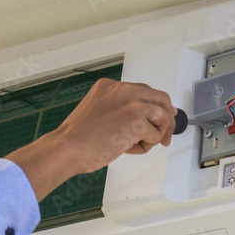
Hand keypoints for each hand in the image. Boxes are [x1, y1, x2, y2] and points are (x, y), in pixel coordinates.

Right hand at [56, 78, 176, 172]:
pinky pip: (156, 135)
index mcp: (111, 86)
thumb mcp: (99, 112)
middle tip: (165, 137)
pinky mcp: (137, 120)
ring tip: (135, 145)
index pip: (144, 91)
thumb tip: (148, 117)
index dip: (157, 106)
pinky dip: (146, 146)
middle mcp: (123, 90)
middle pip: (161, 99)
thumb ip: (121, 109)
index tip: (163, 117)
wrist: (67, 148)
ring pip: (163, 117)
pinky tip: (127, 148)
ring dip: (154, 135)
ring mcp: (131, 103)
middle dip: (166, 120)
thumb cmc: (79, 138)